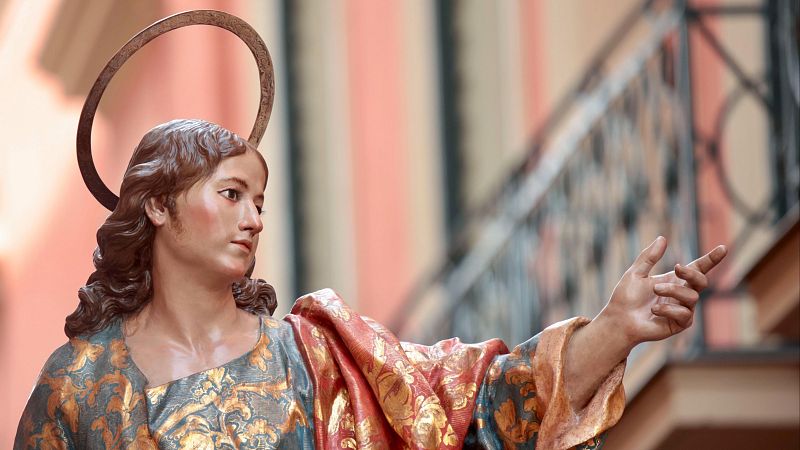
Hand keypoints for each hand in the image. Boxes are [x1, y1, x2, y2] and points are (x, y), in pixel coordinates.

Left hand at [600, 236, 727, 345]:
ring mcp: (682, 310)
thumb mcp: (636, 273)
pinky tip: (654, 310)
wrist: (619, 320)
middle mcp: (681, 294)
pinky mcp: (680, 324)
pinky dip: (668, 309)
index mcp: (674, 280)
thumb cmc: (626, 297)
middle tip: (677, 268)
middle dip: (692, 273)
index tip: (723, 248)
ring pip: (692, 297)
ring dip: (673, 290)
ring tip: (655, 290)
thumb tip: (662, 238)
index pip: (697, 268)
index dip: (711, 259)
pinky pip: (685, 314)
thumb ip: (649, 257)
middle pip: (702, 281)